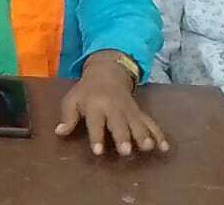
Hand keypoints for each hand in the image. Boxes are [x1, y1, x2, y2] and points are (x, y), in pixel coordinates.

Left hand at [54, 50, 168, 156]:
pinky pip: (150, 123)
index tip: (98, 151)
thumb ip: (67, 117)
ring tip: (147, 148)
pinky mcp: (139, 113)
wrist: (107, 73)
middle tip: (126, 151)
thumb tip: (59, 132)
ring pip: (137, 123)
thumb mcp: (72, 100)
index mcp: (95, 105)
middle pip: (119, 124)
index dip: (96, 137)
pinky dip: (158, 134)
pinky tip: (164, 147)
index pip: (95, 122)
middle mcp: (113, 108)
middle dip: (123, 137)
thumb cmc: (86, 91)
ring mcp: (128, 110)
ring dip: (143, 136)